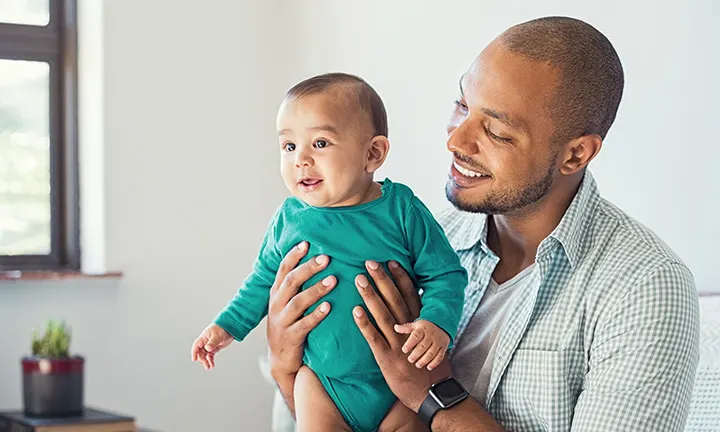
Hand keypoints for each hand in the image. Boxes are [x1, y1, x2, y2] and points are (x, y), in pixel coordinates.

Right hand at [191, 324, 233, 369]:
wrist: (230, 327)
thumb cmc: (222, 328)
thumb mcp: (217, 335)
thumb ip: (212, 342)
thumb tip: (207, 348)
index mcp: (203, 338)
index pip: (196, 346)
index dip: (194, 353)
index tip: (194, 359)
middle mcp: (205, 342)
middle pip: (200, 352)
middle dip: (202, 359)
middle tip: (206, 365)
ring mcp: (210, 345)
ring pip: (205, 355)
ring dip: (206, 361)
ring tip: (209, 367)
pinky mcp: (215, 348)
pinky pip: (210, 355)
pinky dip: (211, 360)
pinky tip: (212, 364)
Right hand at [266, 241, 336, 379]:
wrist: (281, 360)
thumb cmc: (290, 324)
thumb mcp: (288, 303)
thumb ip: (297, 284)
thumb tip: (317, 259)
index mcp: (276, 293)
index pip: (283, 270)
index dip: (294, 256)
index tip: (307, 243)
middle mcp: (277, 304)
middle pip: (291, 282)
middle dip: (308, 268)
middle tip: (326, 258)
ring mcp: (282, 321)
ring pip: (298, 302)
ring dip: (315, 290)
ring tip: (333, 280)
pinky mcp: (290, 338)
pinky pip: (304, 325)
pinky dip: (316, 315)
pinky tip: (328, 307)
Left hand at [353, 260, 451, 411]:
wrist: (429, 393)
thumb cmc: (428, 366)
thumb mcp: (429, 341)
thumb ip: (420, 323)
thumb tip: (414, 305)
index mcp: (419, 325)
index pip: (410, 295)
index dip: (400, 277)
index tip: (391, 260)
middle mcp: (409, 331)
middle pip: (395, 300)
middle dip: (382, 280)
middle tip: (370, 262)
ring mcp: (398, 343)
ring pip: (383, 315)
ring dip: (371, 296)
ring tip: (359, 279)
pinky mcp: (386, 357)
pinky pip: (373, 338)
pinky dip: (365, 323)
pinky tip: (355, 310)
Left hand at [395, 320, 449, 370]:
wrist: (442, 325)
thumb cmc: (425, 327)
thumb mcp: (416, 325)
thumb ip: (406, 328)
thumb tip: (395, 327)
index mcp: (422, 329)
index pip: (416, 336)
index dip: (410, 343)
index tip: (404, 350)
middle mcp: (431, 336)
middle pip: (423, 346)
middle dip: (416, 354)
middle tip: (410, 359)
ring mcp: (438, 342)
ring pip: (432, 352)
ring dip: (424, 360)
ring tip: (418, 365)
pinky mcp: (443, 347)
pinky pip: (440, 356)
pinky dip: (435, 363)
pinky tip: (429, 367)